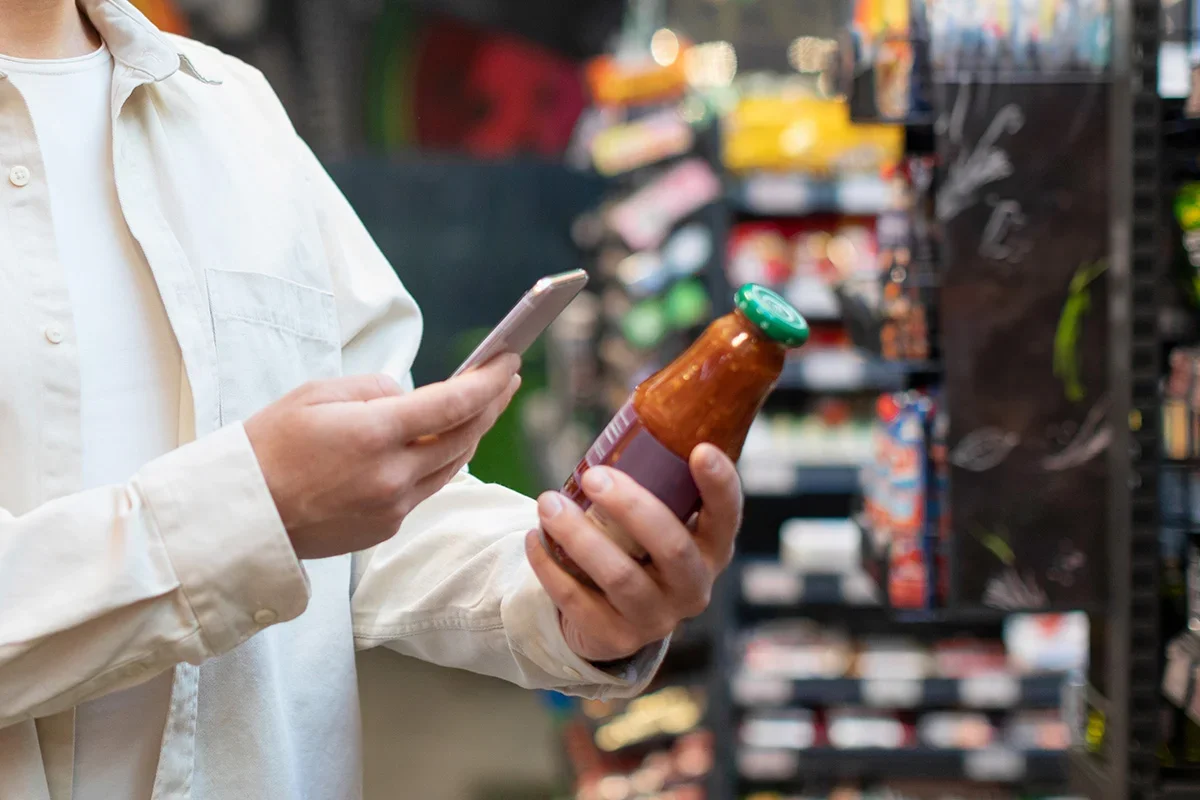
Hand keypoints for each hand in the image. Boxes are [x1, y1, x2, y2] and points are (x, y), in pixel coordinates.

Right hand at [245, 355, 520, 558]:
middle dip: (491, 404)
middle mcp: (392, 475)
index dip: (489, 381)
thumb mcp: (317, 395)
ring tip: (481, 407)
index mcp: (374, 434)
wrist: (239, 516)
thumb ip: (375, 390)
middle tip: (505, 379)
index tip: (509, 361)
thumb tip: (411, 398)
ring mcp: (392, 506)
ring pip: (452, 465)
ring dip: (472, 434)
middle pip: (465, 436)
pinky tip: (439, 443)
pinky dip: (439, 462)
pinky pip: (426, 488)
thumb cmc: (268, 447)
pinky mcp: (385, 527)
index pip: (454, 404)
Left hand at [525, 444, 741, 662]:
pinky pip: (579, 603)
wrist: (615, 617)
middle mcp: (693, 586)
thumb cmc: (637, 547)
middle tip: (592, 474)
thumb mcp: (657, 519)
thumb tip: (630, 417)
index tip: (700, 449)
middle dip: (631, 507)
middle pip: (671, 547)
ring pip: (621, 577)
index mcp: (711, 548)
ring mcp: (657, 618)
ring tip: (547, 503)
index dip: (719, 485)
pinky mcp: (616, 638)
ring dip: (580, 537)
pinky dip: (551, 568)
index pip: (727, 516)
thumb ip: (654, 483)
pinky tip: (532, 539)